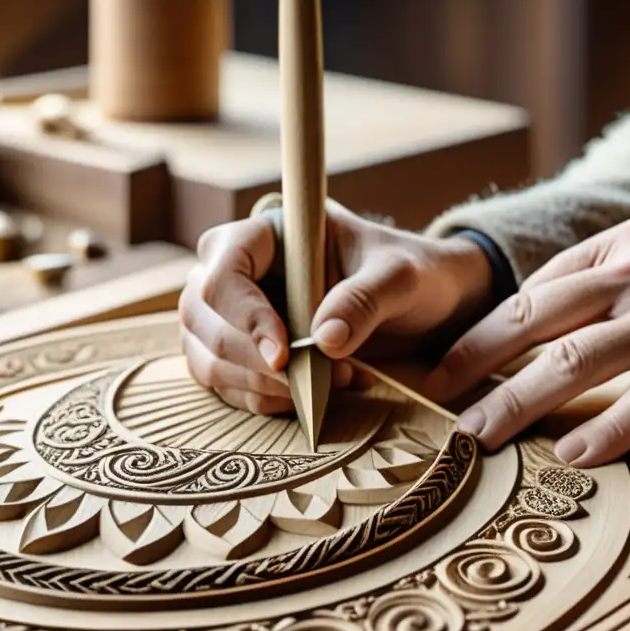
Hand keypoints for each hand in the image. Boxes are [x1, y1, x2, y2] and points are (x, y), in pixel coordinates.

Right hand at [179, 200, 492, 413]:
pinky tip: (311, 396)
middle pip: (202, 315)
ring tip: (326, 384)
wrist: (427, 303)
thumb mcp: (401, 279)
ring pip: (206, 354)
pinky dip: (263, 399)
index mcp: (271, 231)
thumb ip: (364, 301)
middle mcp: (241, 268)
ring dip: (260, 384)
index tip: (284, 355)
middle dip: (252, 359)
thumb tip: (323, 340)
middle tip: (312, 379)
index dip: (244, 314)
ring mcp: (235, 311)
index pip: (225, 267)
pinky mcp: (244, 350)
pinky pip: (226, 382)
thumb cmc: (412, 274)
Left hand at [425, 215, 629, 465]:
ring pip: (578, 362)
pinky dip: (606, 431)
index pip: (533, 293)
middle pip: (540, 325)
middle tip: (443, 406)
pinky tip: (572, 455)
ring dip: (519, 403)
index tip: (446, 368)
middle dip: (479, 367)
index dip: (481, 334)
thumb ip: (597, 283)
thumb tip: (521, 325)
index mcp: (625, 248)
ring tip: (481, 438)